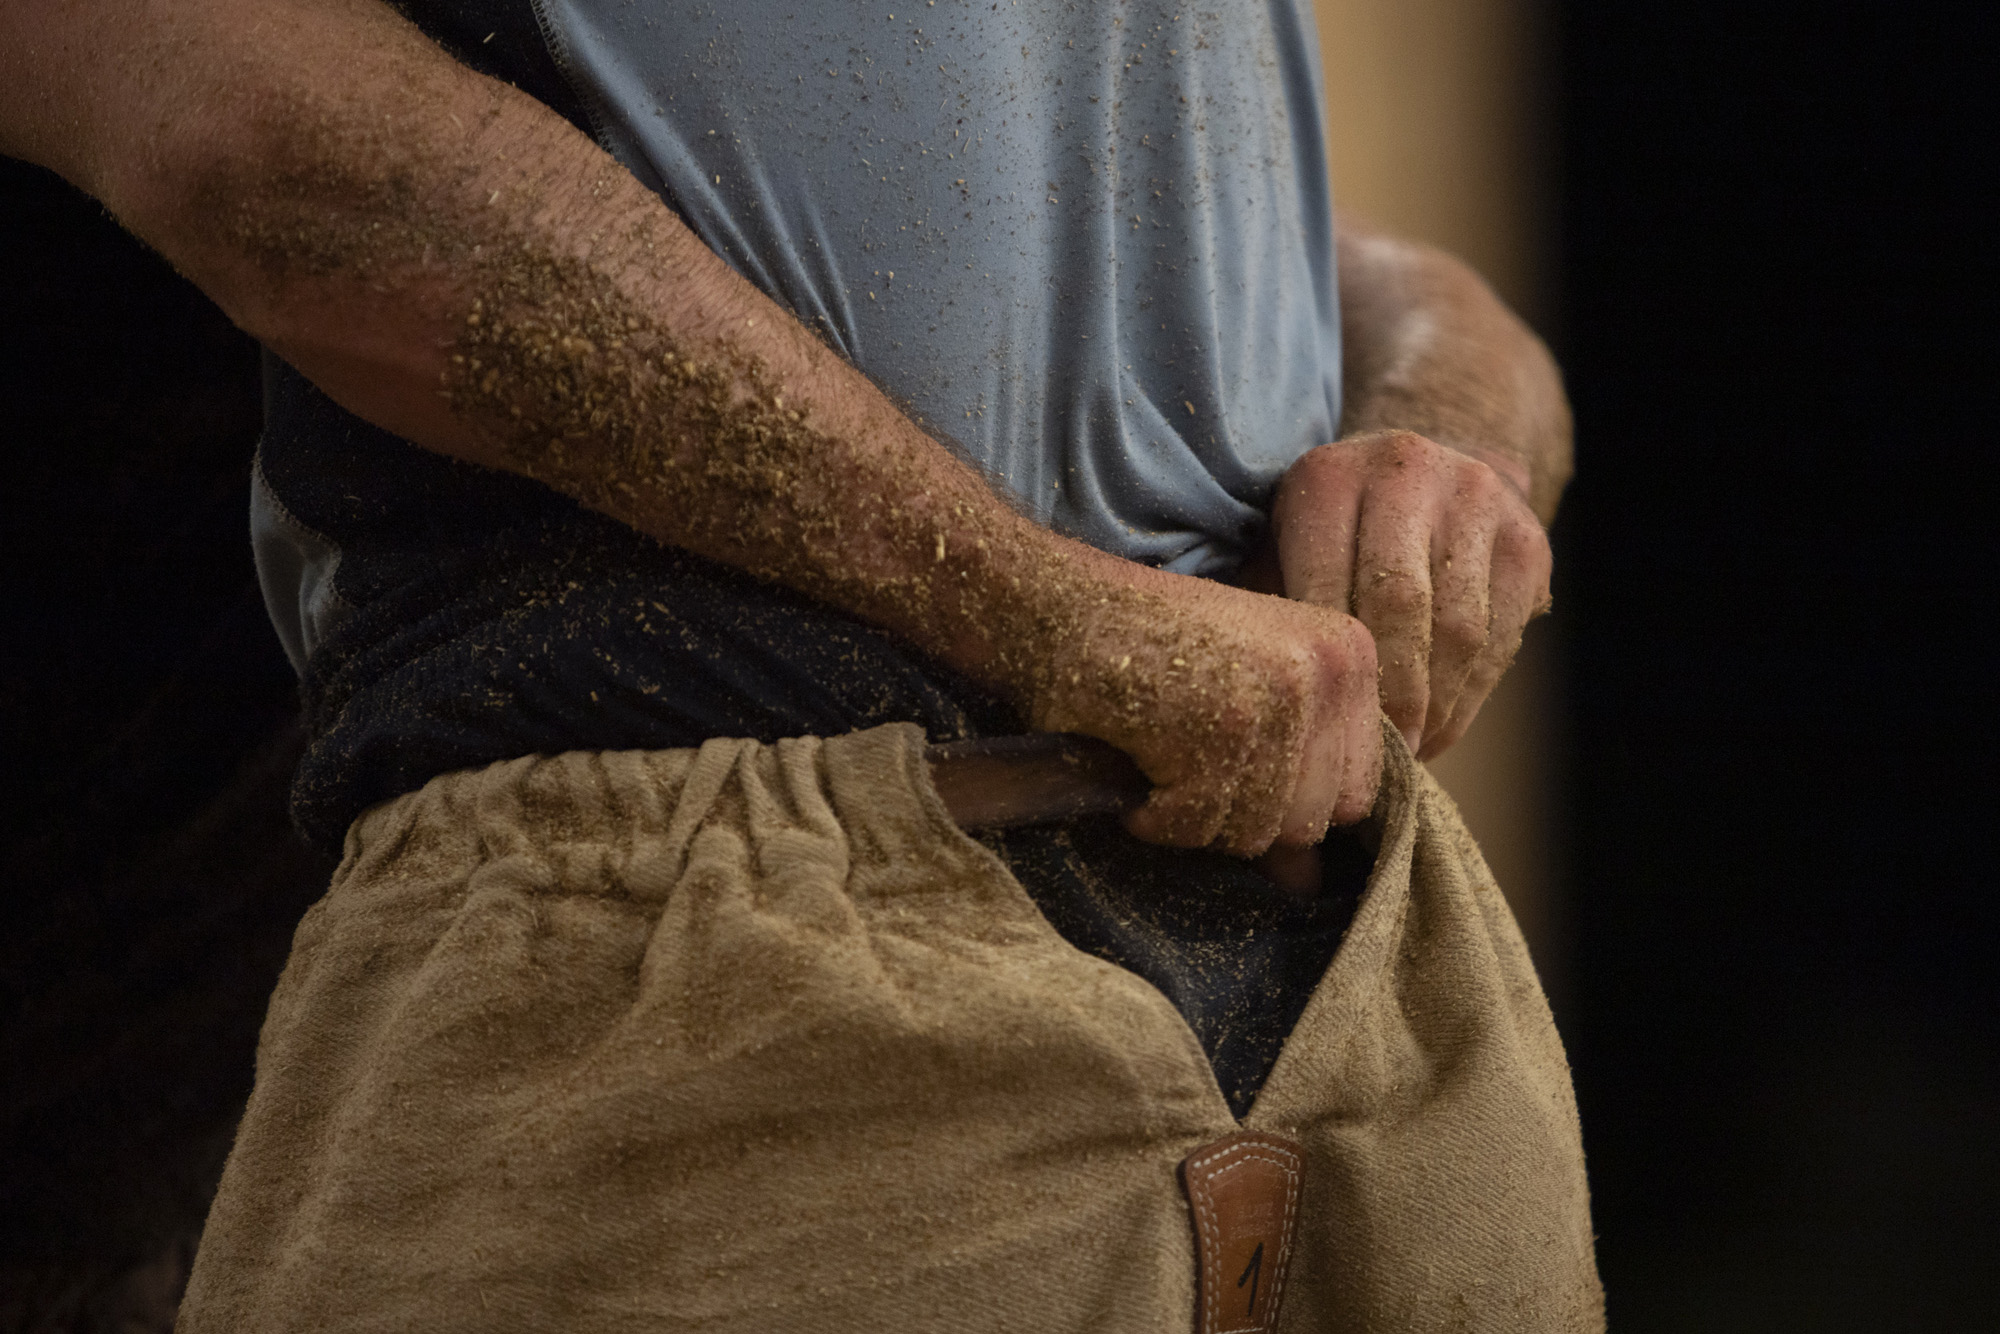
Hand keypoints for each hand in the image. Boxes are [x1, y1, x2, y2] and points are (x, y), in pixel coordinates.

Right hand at [1021, 561, 1382, 858]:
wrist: (1057, 602)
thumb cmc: (1149, 647)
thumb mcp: (1248, 688)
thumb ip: (1296, 771)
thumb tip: (1310, 883)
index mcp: (1349, 656)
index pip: (1355, 794)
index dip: (1285, 799)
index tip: (1230, 761)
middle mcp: (1329, 672)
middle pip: (1310, 823)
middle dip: (1239, 811)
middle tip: (1185, 757)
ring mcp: (1278, 700)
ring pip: (1254, 834)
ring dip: (1191, 814)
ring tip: (1158, 750)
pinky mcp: (1219, 732)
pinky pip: (1195, 827)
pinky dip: (1151, 814)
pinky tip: (1132, 756)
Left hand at [1268, 429, 1551, 758]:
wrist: (1423, 474)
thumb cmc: (1329, 537)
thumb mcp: (1283, 549)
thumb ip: (1268, 608)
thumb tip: (1257, 698)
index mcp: (1328, 478)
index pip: (1329, 586)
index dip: (1334, 668)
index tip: (1329, 728)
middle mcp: (1405, 471)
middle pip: (1400, 604)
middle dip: (1391, 694)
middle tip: (1380, 753)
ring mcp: (1476, 497)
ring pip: (1459, 626)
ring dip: (1435, 704)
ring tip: (1411, 749)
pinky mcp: (1527, 536)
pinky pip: (1502, 634)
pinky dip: (1473, 693)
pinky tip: (1443, 725)